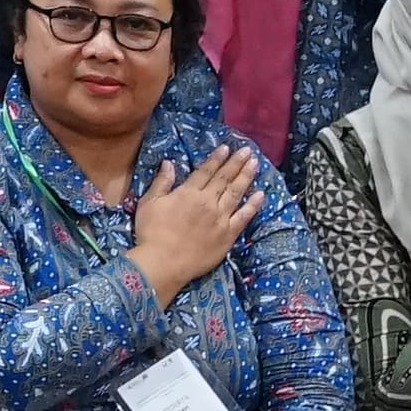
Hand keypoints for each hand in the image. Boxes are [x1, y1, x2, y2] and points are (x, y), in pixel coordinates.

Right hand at [128, 144, 261, 297]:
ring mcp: (220, 219)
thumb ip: (161, 182)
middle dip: (236, 162)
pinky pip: (243, 217)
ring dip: (246, 177)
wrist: (163, 263)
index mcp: (189, 193)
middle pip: (224, 179)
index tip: (226, 147)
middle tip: (247, 150)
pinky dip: (253, 205)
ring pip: (236, 193)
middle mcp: (208, 202)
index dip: (216, 159)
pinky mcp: (228, 235)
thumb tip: (169, 162)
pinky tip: (260, 195)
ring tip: (255, 164)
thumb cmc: (151, 233)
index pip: (205, 171)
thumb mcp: (149, 203)